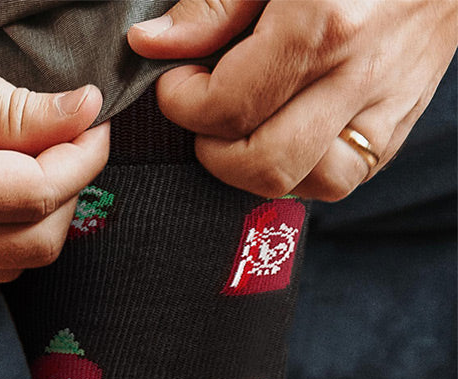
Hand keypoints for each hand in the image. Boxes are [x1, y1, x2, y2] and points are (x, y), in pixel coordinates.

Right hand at [0, 6, 109, 283]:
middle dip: (68, 193)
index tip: (91, 122)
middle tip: (68, 139)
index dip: (81, 159)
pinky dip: (1, 235)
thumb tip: (78, 116)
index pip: (35, 196)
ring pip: (6, 266)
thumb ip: (13, 107)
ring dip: (36, 220)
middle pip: (32, 245)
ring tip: (29, 161)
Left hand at [128, 0, 457, 199]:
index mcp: (323, 24)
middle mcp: (360, 70)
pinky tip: (291, 133)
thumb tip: (151, 44)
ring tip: (247, 128)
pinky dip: (311, 168)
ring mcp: (391, 96)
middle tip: (206, 115)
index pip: (227, 109)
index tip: (177, 82)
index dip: (183, 103)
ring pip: (312, 182)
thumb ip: (213, 5)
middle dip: (216, 151)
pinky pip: (352, 173)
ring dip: (265, 168)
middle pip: (266, 164)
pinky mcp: (407, 110)